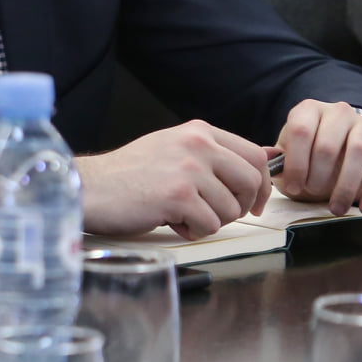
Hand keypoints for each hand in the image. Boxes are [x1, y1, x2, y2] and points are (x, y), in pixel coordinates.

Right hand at [79, 120, 272, 240]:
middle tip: (214, 212)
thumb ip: (217, 153)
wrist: (91, 186)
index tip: (250, 201)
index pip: (254, 154)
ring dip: (209, 219)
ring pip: (231, 209)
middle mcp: (197, 144)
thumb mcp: (175, 149)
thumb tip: (270, 155)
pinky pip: (210, 225)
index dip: (259, 185)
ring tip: (179, 212)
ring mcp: (188, 169)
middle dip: (239, 205)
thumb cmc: (130, 173)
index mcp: (198, 131)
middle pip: (251, 181)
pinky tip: (169, 218)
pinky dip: (193, 230)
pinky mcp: (178, 195)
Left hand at [275, 100, 361, 214]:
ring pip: (358, 151)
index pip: (301, 131)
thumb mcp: (290, 153)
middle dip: (318, 176)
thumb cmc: (308, 154)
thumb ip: (278, 158)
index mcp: (309, 110)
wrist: (342, 151)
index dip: (296, 163)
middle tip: (312, 194)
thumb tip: (267, 157)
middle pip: (328, 144)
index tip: (293, 188)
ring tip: (336, 208)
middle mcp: (338, 111)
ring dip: (346, 185)